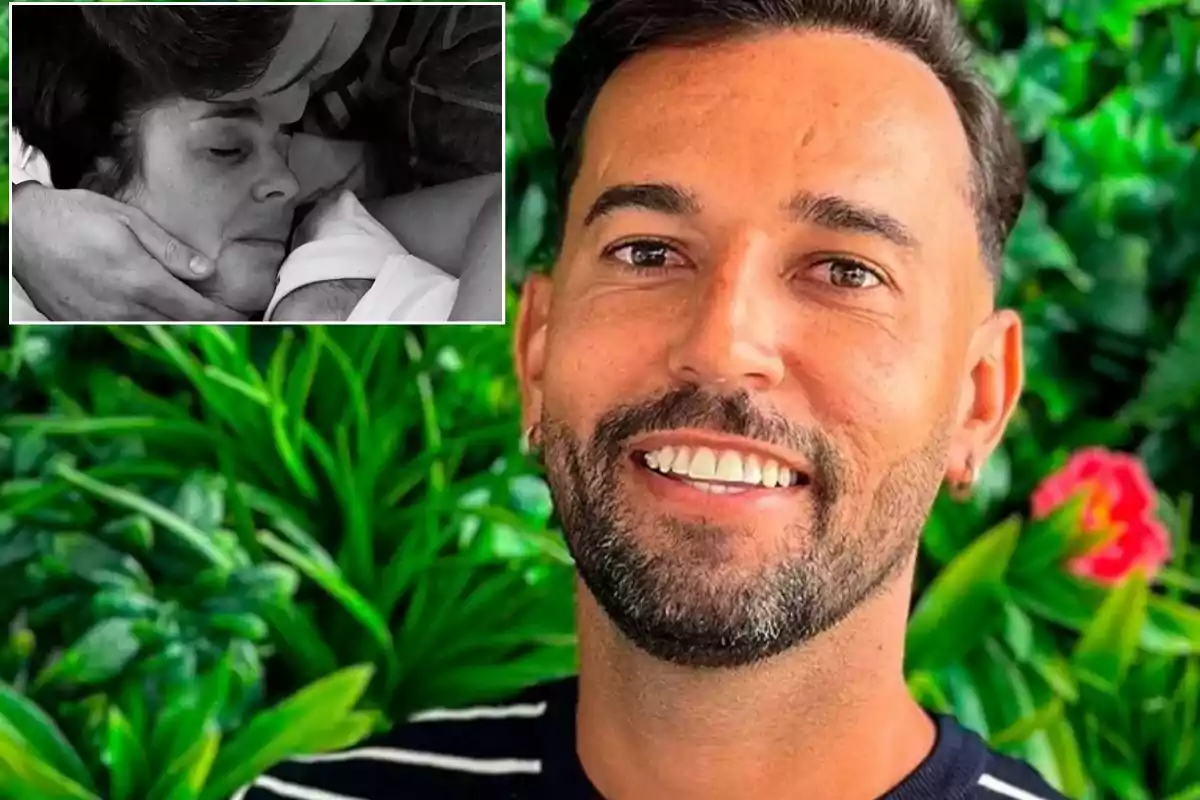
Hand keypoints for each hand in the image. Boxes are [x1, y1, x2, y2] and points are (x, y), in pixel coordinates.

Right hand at [11, 183, 245, 321]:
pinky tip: (155, 315)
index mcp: (141, 281)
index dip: (224, 319)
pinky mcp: (80, 323)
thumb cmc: (75, 216)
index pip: (195, 311)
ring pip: (152, 332)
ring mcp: (100, 319)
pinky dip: (145, 326)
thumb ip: (170, 250)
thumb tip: (207, 271)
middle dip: (207, 324)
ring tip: (199, 318)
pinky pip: (123, 331)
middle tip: (232, 320)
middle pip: (178, 326)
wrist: (21, 229)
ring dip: (177, 327)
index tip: (246, 321)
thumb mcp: (129, 220)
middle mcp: (123, 307)